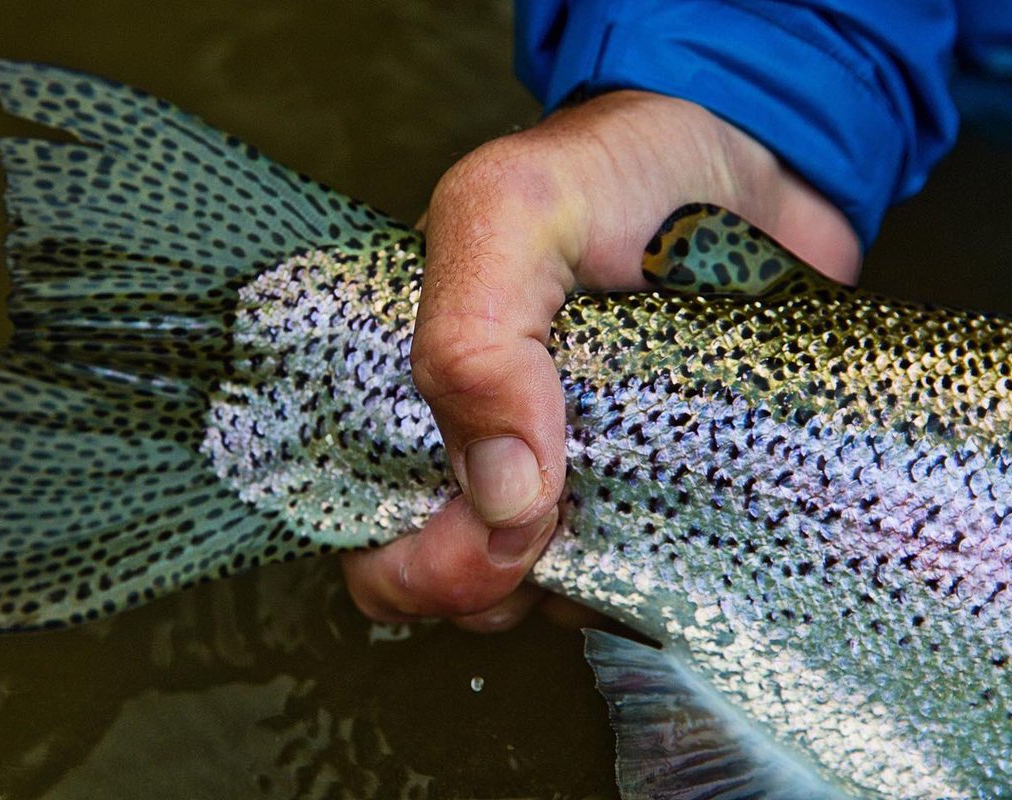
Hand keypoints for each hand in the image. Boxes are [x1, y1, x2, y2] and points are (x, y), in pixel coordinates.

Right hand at [342, 90, 861, 631]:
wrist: (761, 161)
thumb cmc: (623, 168)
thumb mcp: (513, 213)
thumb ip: (473, 339)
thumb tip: (501, 497)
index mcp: (423, 388)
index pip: (371, 521)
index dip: (415, 561)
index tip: (492, 538)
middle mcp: (487, 445)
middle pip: (456, 580)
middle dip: (497, 584)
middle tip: (560, 526)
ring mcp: (575, 477)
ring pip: (546, 596)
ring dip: (581, 584)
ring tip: (639, 495)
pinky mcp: (656, 494)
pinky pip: (637, 583)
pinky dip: (652, 579)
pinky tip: (684, 519)